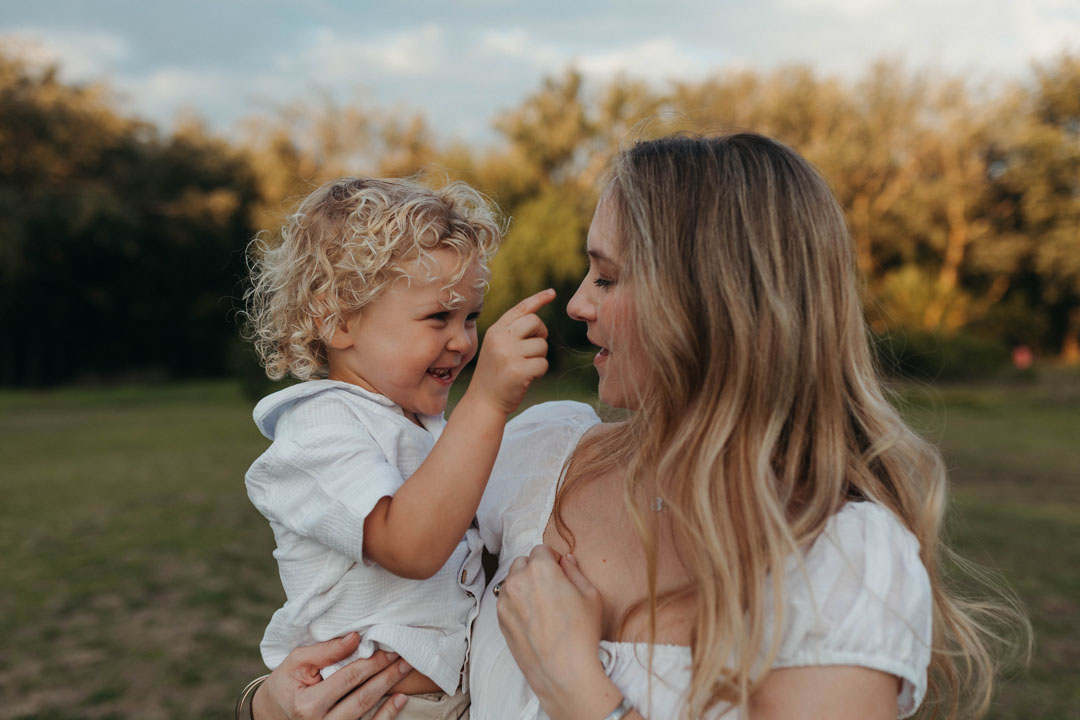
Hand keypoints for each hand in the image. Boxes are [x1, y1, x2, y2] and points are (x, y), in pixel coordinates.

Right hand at [251, 633, 411, 719]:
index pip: (348, 678)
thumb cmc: (285, 685)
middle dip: (386, 674)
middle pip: (362, 697)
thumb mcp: (296, 662)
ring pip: (368, 714)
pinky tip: (400, 699)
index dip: (371, 662)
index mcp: (308, 704)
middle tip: (405, 656)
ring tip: (405, 670)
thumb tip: (356, 638)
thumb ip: (325, 651)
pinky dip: (387, 715)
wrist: (272, 715)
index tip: (389, 647)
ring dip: (390, 690)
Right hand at [468, 289, 554, 414]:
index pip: (520, 309)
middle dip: (541, 333)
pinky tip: (527, 378)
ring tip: (525, 367)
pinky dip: (540, 371)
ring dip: (539, 356)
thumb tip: (537, 319)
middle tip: (534, 348)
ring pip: (542, 344)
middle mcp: (500, 339)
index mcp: (495, 330)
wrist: (484, 401)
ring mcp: (508, 354)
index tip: (552, 293)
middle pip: (535, 321)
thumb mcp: (497, 347)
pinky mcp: (518, 371)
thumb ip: (511, 333)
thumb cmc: (495, 374)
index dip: (538, 299)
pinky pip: (543, 363)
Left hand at [496, 546, 622, 719]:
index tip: (560, 572)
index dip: (553, 559)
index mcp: (540, 568)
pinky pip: (506, 601)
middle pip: (523, 563)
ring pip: (512, 581)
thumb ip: (575, 571)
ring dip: (524, 585)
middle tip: (552, 589)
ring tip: (542, 606)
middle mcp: (518, 580)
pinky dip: (516, 603)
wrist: (563, 671)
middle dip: (536, 570)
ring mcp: (505, 600)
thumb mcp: (590, 595)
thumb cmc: (581, 632)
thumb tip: (566, 560)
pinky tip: (533, 619)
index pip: (541, 550)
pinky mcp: (500, 619)